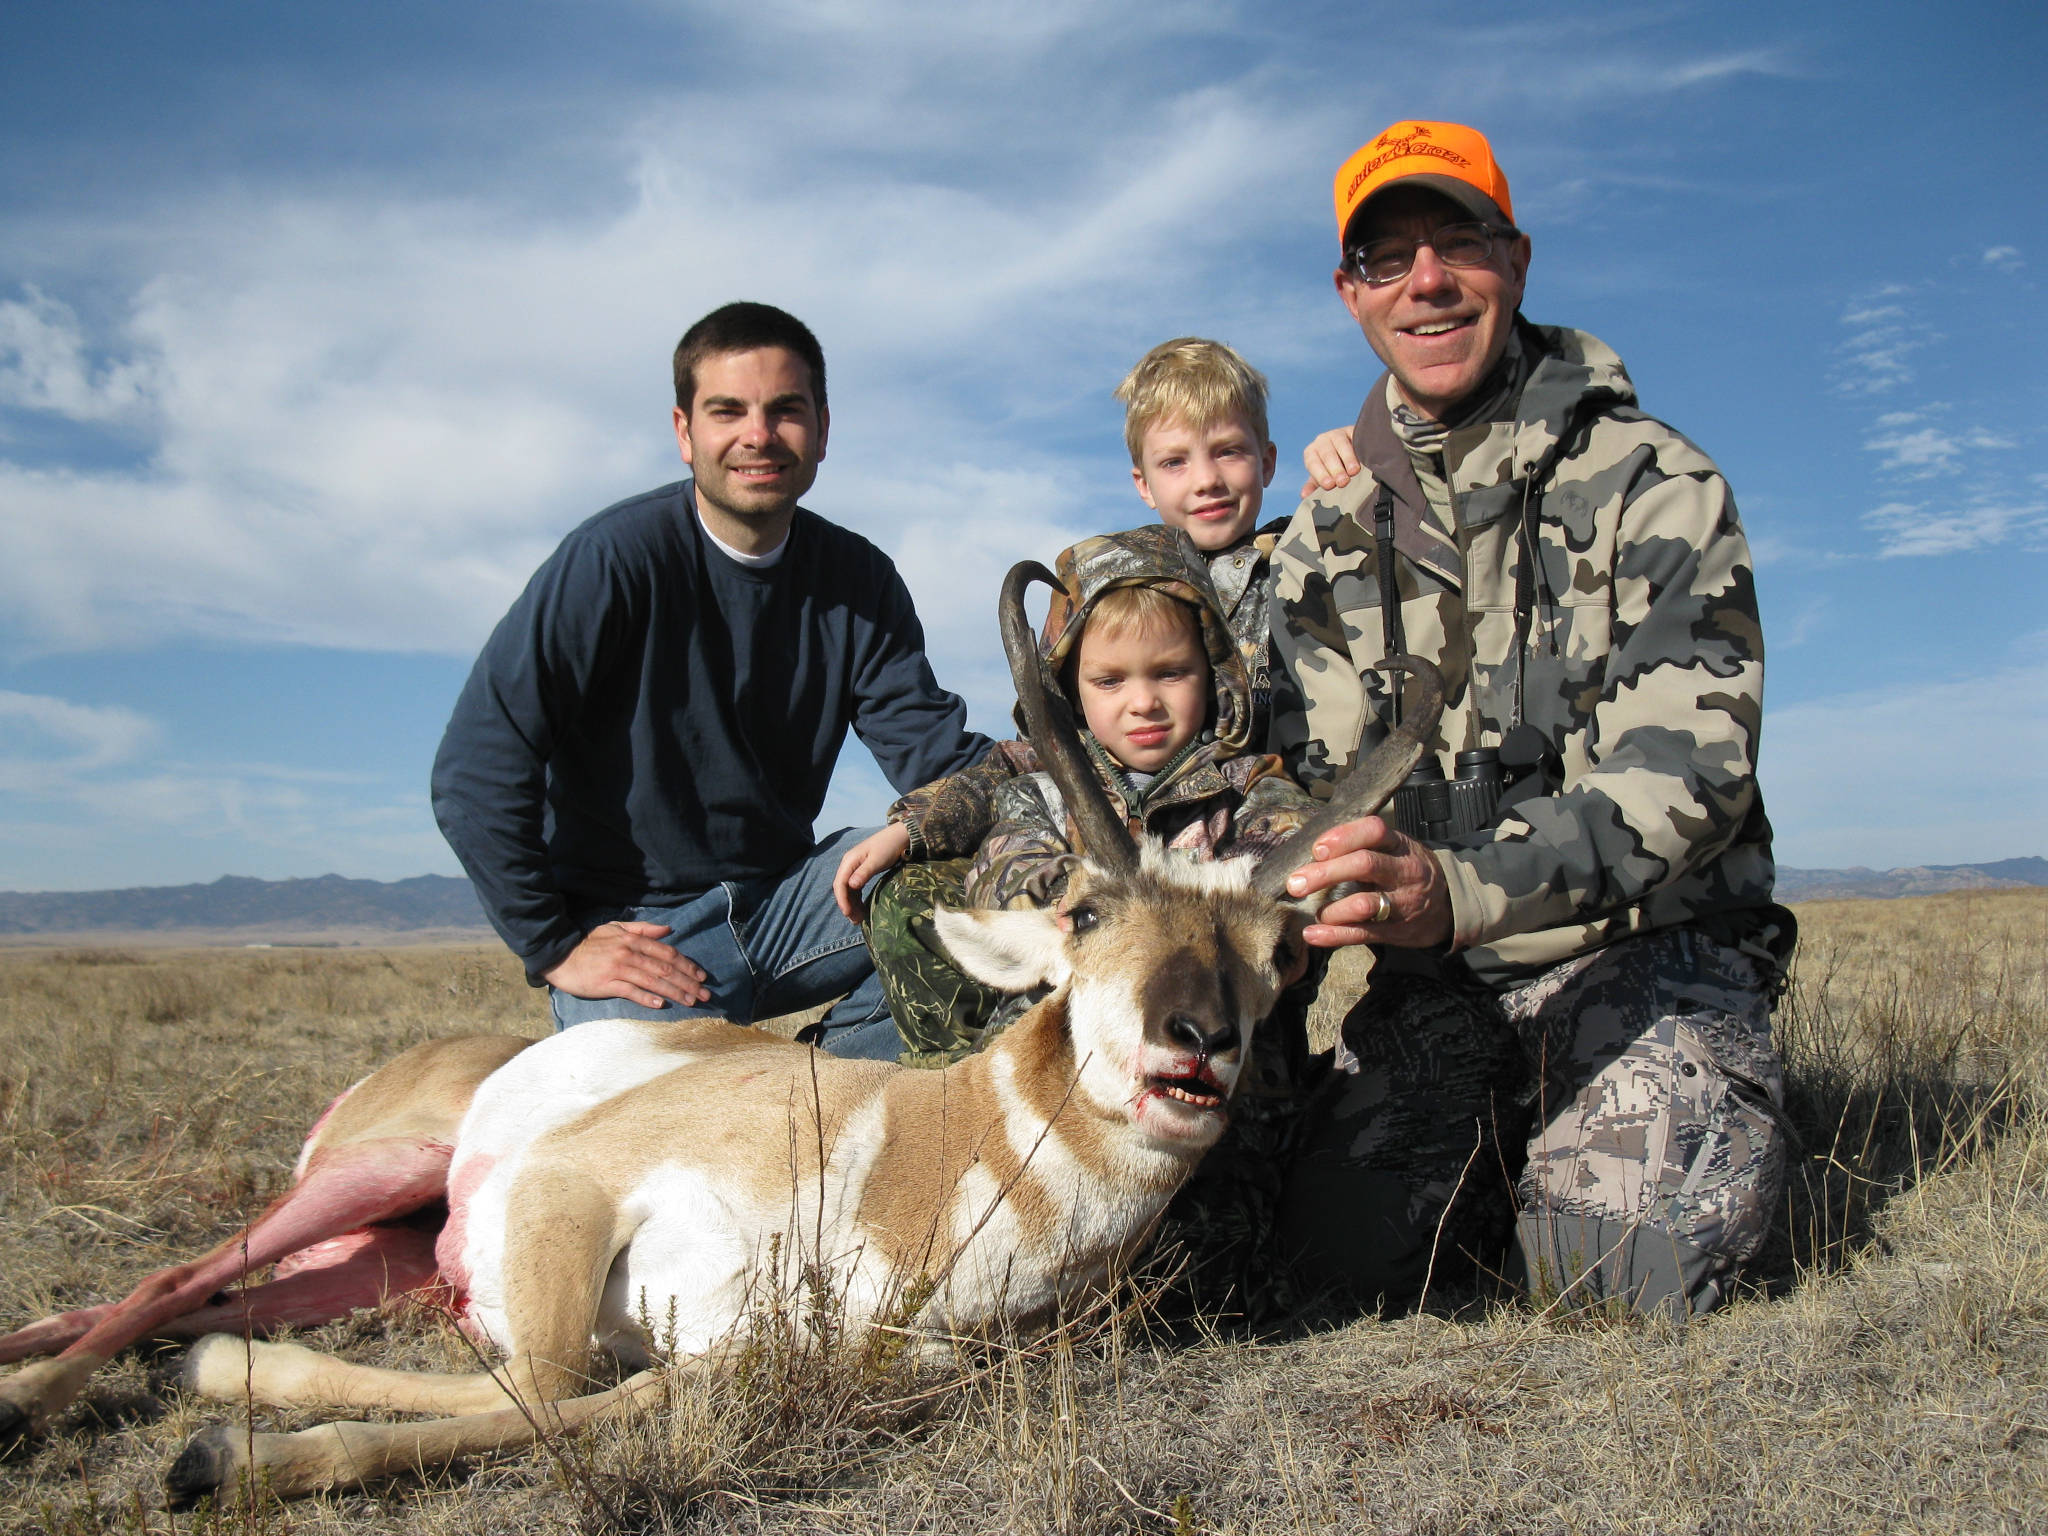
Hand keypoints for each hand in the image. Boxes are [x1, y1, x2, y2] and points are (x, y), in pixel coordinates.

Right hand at [543, 922, 709, 1006]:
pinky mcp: (606, 984)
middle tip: (704, 994)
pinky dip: (647, 998)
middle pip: (665, 969)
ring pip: (653, 981)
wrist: (560, 956)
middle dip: (688, 982)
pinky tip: (661, 1004)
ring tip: (691, 1001)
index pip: (667, 953)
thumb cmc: (589, 943)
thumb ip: (642, 929)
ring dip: (674, 992)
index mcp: (633, 940)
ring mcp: (618, 969)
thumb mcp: (615, 928)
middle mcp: (629, 953)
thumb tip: (667, 930)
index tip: (701, 976)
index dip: (687, 964)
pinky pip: (631, 992)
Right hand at [832, 822, 910, 920]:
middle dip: (847, 905)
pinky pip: (856, 888)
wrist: (900, 836)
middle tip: (854, 920)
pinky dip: (857, 899)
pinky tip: (862, 908)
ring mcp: (855, 868)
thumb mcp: (877, 860)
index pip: (840, 883)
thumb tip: (851, 885)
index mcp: (849, 861)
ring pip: (849, 890)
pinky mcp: (862, 871)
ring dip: (852, 904)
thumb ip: (864, 873)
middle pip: (842, 888)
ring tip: (858, 919)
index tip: (848, 913)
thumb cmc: (889, 846)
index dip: (842, 900)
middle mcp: (849, 865)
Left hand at [1283, 815, 1451, 949]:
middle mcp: (1404, 870)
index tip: (1317, 848)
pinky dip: (1335, 936)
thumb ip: (1359, 846)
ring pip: (1366, 903)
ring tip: (1316, 912)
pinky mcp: (1398, 930)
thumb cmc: (1405, 870)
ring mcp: (1403, 901)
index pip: (1374, 830)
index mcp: (1400, 844)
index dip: (1343, 836)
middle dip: (1326, 873)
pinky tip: (1312, 935)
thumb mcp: (1393, 849)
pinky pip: (1364, 933)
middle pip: (1365, 864)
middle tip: (1295, 883)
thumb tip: (1310, 853)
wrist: (1448, 905)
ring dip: (1333, 909)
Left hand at [1299, 426, 1361, 495]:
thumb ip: (1314, 486)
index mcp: (1312, 453)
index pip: (1312, 463)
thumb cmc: (1333, 470)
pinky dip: (1360, 448)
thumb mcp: (1323, 477)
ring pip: (1341, 444)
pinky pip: (1356, 438)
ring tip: (1354, 471)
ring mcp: (1338, 434)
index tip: (1329, 485)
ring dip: (1348, 459)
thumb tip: (1304, 495)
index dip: (1320, 474)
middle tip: (1343, 482)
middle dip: (1335, 469)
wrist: (1352, 456)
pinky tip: (1365, 458)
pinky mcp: (1353, 430)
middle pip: (1327, 454)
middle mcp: (1322, 441)